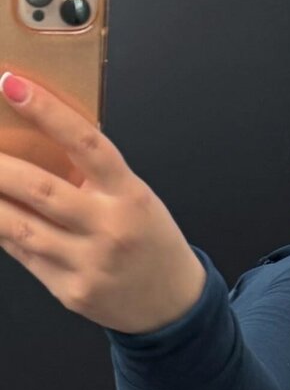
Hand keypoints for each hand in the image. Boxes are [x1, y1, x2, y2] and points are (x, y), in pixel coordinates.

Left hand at [0, 72, 205, 333]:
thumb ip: (93, 178)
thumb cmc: (151, 243)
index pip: (87, 144)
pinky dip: (2, 232)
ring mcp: (89, 264)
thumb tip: (31, 146)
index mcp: (130, 197)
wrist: (173, 306)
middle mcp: (110, 229)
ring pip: (19, 226)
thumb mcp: (135, 201)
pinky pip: (25, 255)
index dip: (48, 111)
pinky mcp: (72, 291)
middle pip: (40, 188)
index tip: (11, 84)